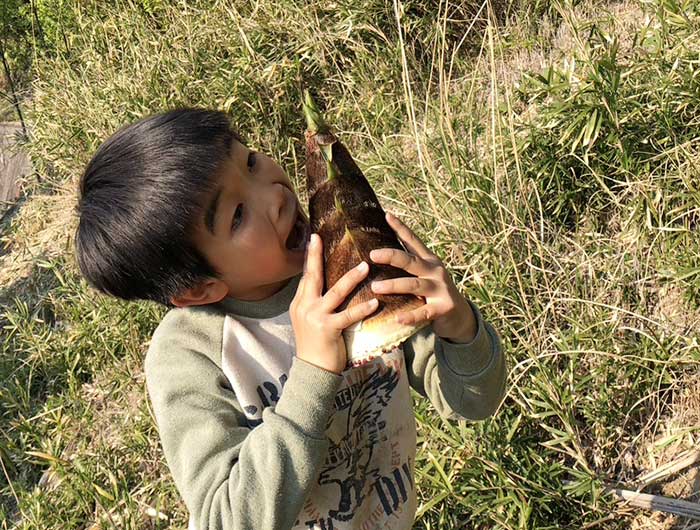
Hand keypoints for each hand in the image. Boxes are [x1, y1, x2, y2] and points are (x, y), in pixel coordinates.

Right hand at [290, 233, 379, 373]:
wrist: (312, 372)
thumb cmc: (316, 346)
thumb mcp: (309, 321)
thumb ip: (316, 303)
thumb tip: (329, 286)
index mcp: (300, 304)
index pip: (307, 276)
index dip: (311, 257)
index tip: (315, 238)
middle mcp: (304, 307)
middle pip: (313, 276)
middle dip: (316, 256)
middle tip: (322, 238)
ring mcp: (315, 317)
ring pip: (335, 292)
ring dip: (351, 278)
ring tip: (365, 266)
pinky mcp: (328, 329)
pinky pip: (348, 315)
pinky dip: (362, 308)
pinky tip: (374, 302)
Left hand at [369, 212, 476, 342]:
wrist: (460, 317)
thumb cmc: (434, 293)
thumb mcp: (424, 276)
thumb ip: (409, 267)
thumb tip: (382, 253)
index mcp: (429, 261)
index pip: (413, 241)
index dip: (400, 228)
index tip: (387, 215)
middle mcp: (435, 271)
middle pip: (411, 261)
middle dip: (391, 256)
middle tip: (372, 255)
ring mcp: (441, 289)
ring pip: (414, 285)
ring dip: (394, 285)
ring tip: (375, 287)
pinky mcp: (443, 308)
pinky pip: (423, 312)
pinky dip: (410, 316)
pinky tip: (397, 318)